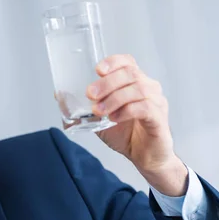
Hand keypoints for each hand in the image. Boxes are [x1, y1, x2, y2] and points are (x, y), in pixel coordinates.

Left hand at [80, 54, 187, 195]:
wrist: (145, 157)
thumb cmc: (126, 135)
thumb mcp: (99, 120)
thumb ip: (83, 108)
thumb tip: (59, 96)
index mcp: (135, 83)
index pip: (127, 62)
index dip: (113, 62)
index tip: (97, 70)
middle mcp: (149, 88)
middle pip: (130, 74)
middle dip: (107, 83)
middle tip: (90, 94)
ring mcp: (157, 102)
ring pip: (137, 89)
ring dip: (114, 98)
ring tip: (99, 111)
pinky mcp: (159, 118)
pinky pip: (144, 108)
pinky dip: (126, 111)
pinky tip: (114, 118)